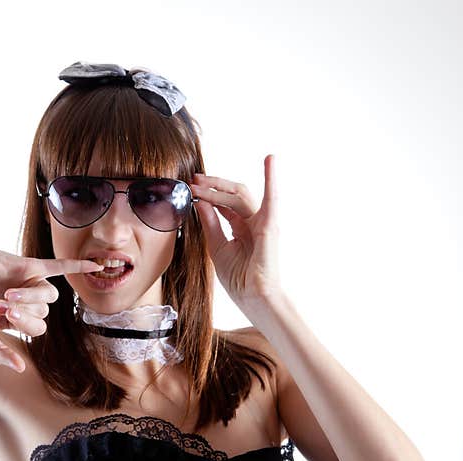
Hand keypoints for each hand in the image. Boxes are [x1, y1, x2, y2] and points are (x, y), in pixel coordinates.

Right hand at [0, 246, 103, 372]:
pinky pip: (60, 266)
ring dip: (31, 295)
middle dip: (23, 310)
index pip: (37, 328)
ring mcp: (31, 283)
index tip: (0, 314)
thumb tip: (20, 368)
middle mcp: (30, 302)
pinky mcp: (30, 265)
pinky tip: (95, 267)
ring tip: (8, 293)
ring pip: (49, 294)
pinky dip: (77, 266)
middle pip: (44, 312)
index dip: (23, 323)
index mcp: (21, 319)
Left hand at [191, 154, 281, 307]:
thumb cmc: (239, 278)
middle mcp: (254, 221)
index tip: (190, 187)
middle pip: (232, 195)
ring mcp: (263, 222)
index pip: (225, 203)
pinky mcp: (269, 225)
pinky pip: (271, 198)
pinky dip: (271, 179)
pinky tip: (270, 161)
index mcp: (242, 227)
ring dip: (218, 187)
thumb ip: (210, 223)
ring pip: (239, 196)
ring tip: (199, 183)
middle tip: (193, 181)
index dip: (208, 193)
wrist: (253, 297)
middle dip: (212, 186)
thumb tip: (200, 203)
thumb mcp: (217, 246)